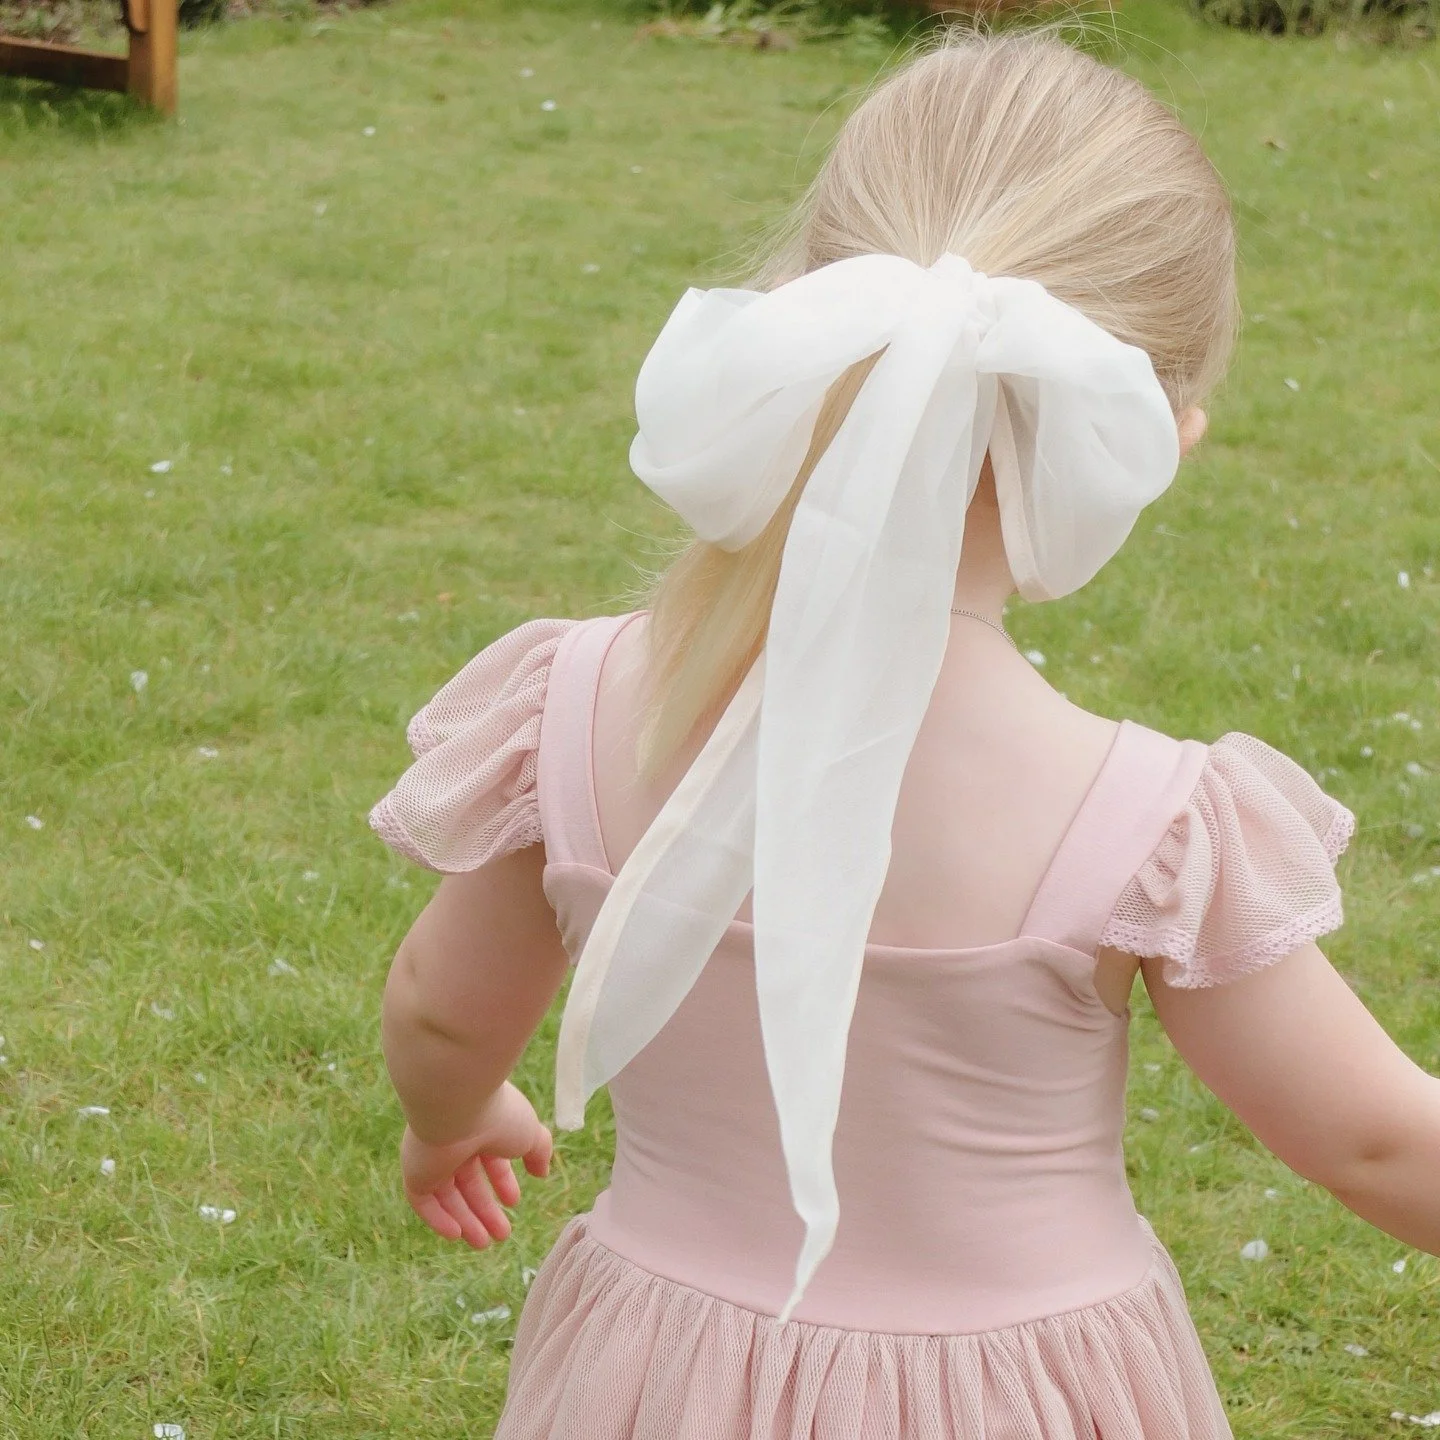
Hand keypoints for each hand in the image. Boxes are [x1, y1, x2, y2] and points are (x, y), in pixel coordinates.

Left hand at [400, 1082, 552, 1248]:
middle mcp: (454, 1141)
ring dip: (466, 1220)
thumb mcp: (529, 1132)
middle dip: (485, 1210)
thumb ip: (538, 1150)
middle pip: (468, 1183)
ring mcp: (432, 1157)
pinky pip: (423, 1202)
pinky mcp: (415, 1171)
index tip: (515, 1201)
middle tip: (502, 1235)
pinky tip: (457, 1234)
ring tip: (484, 1243)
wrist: (459, 1102)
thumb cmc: (499, 1113)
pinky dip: (438, 1219)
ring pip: (448, 1196)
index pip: (489, 1159)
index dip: (502, 1181)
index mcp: (480, 1126)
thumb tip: (541, 1172)